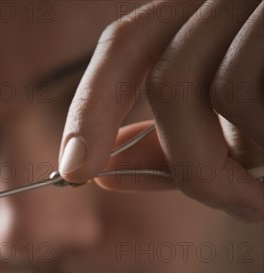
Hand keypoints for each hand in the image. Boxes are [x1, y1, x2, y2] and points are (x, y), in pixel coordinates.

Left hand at [59, 0, 263, 220]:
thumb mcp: (237, 117)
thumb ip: (171, 140)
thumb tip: (101, 173)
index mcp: (204, 3)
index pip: (128, 44)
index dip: (92, 108)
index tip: (74, 173)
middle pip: (172, 78)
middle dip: (189, 162)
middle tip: (239, 205)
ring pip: (227, 90)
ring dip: (248, 155)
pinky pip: (261, 93)